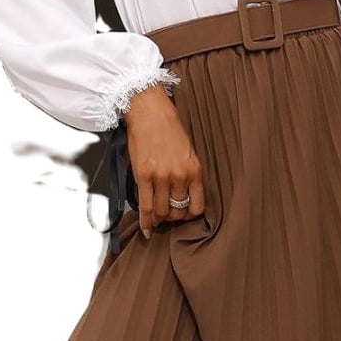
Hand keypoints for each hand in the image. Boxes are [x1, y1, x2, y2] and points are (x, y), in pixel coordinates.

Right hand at [123, 85, 205, 238]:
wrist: (149, 111)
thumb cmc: (167, 126)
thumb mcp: (187, 151)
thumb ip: (186, 173)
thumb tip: (181, 194)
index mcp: (194, 170)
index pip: (197, 206)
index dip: (190, 216)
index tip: (184, 216)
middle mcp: (180, 176)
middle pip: (178, 211)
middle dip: (173, 218)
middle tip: (167, 218)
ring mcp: (161, 177)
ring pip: (162, 211)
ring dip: (159, 219)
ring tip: (156, 219)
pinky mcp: (143, 176)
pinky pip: (146, 206)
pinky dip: (146, 221)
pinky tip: (146, 229)